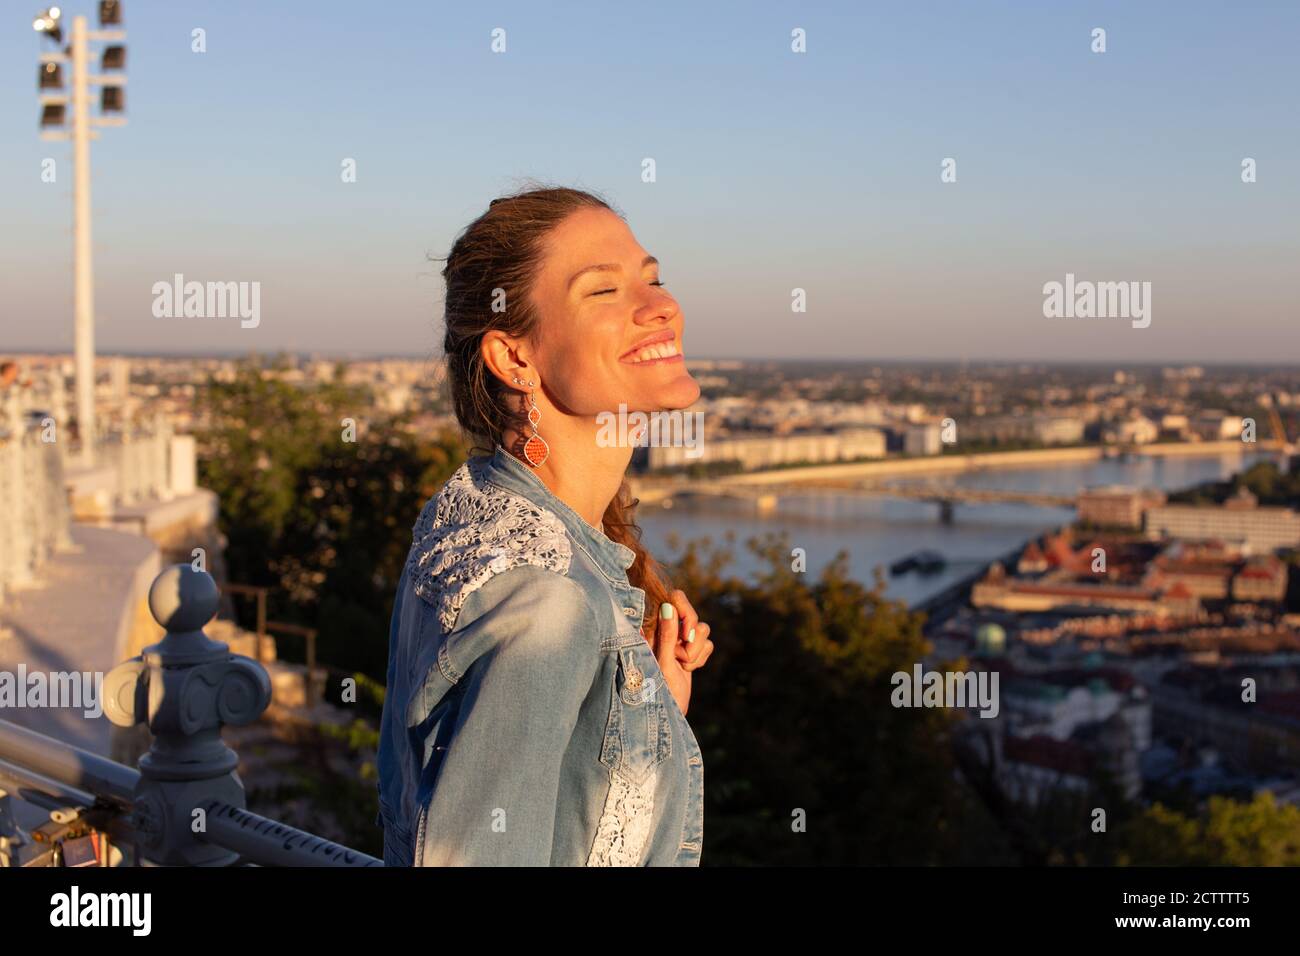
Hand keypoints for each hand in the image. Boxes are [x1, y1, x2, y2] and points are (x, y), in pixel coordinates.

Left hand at [648, 589, 712, 716]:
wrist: (669, 713)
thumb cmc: (658, 691)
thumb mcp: (662, 663)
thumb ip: (666, 635)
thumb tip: (668, 606)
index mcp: (654, 628)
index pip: (674, 601)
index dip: (684, 611)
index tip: (685, 634)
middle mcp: (667, 630)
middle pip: (692, 614)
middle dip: (692, 637)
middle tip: (682, 656)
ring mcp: (679, 641)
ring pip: (703, 629)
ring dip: (696, 650)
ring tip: (683, 666)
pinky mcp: (690, 651)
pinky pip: (707, 644)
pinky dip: (700, 657)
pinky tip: (688, 670)